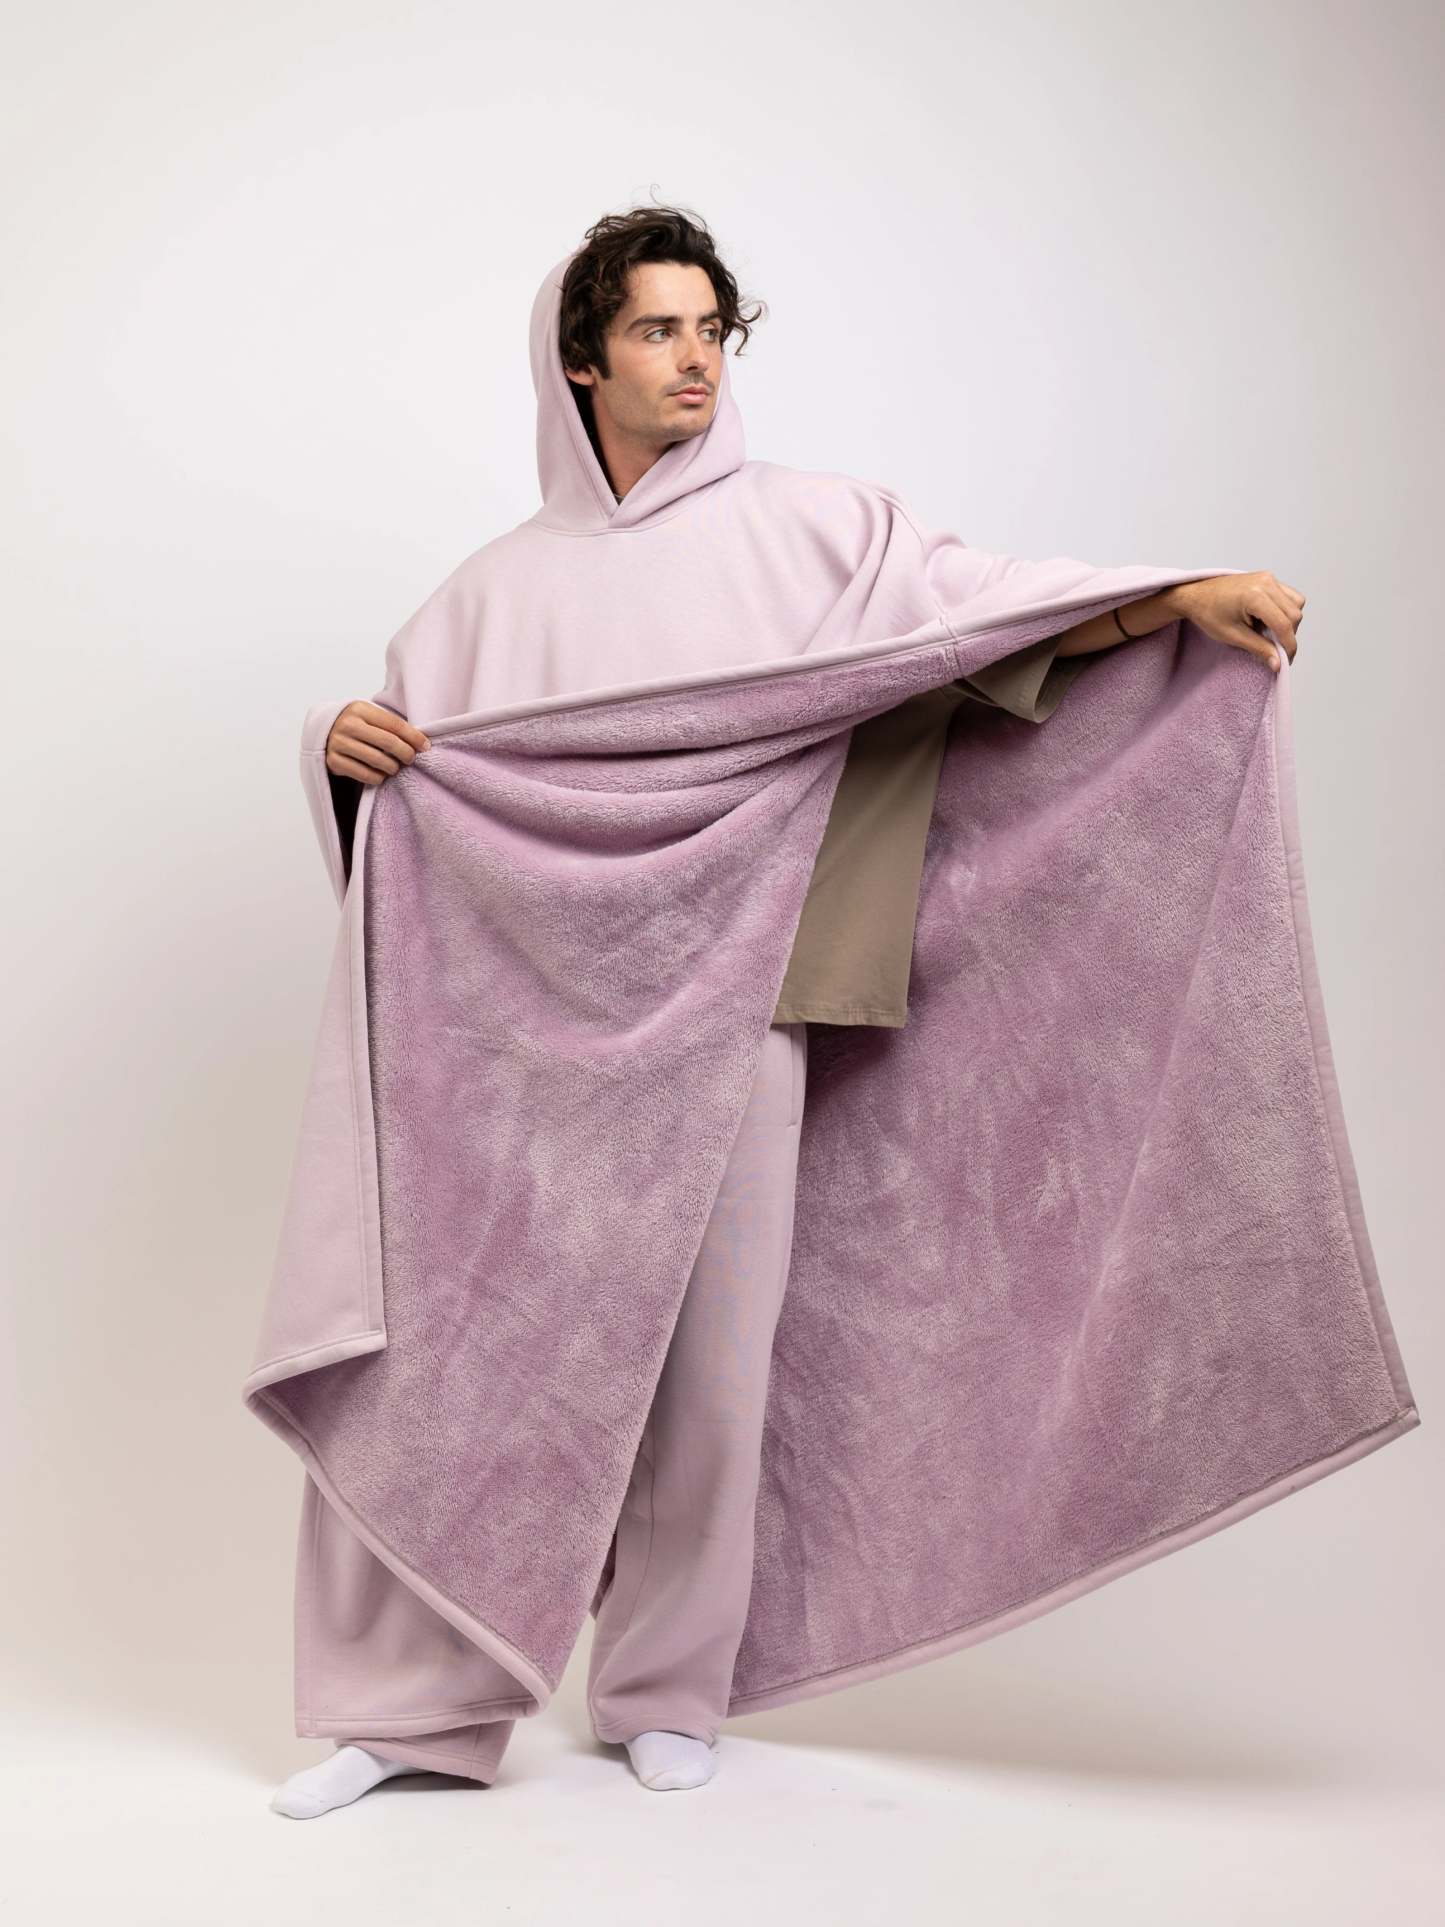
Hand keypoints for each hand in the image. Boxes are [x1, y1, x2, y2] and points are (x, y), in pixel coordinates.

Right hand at [325, 701, 430, 785]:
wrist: (324, 735)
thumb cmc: (357, 727)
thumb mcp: (370, 718)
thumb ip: (392, 726)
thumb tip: (423, 742)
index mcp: (359, 709)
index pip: (394, 724)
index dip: (414, 737)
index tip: (425, 746)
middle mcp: (347, 724)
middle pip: (388, 742)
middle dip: (406, 753)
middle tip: (410, 759)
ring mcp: (338, 743)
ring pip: (378, 760)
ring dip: (393, 767)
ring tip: (395, 767)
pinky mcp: (333, 762)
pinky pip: (365, 775)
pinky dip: (378, 777)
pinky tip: (381, 774)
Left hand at [1171, 572, 1304, 672]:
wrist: (1196, 595)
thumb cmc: (1209, 614)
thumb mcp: (1233, 636)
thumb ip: (1259, 649)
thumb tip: (1278, 664)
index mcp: (1255, 596)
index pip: (1284, 624)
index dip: (1288, 646)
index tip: (1286, 661)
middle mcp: (1266, 582)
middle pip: (1294, 614)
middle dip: (1288, 635)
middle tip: (1273, 649)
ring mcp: (1268, 578)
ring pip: (1296, 604)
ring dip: (1288, 622)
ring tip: (1267, 632)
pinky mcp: (1268, 578)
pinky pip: (1290, 596)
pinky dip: (1285, 611)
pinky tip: (1268, 619)